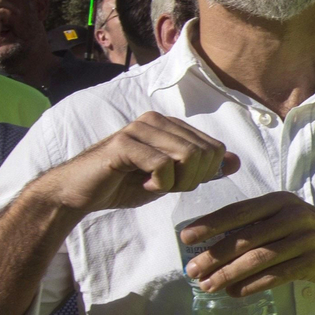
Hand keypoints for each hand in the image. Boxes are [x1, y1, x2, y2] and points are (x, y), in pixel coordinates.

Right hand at [38, 113, 237, 216]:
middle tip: (167, 186)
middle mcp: (157, 120)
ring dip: (177, 182)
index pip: (215, 148)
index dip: (205, 174)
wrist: (80, 193)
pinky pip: (163, 165)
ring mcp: (139, 128)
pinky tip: (141, 184)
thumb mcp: (172, 179)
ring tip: (154, 185)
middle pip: (205, 152)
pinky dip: (159, 184)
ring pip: (188, 156)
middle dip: (193, 180)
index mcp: (171, 125)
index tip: (179, 182)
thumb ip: (202, 169)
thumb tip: (235, 161)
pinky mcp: (124, 143)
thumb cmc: (125, 184)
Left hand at [180, 191, 314, 296]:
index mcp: (278, 202)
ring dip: (230, 274)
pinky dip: (253, 285)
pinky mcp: (313, 262)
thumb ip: (254, 227)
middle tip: (193, 270)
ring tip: (209, 286)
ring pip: (259, 258)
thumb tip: (211, 247)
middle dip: (215, 255)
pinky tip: (236, 293)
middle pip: (245, 237)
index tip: (185, 238)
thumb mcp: (284, 219)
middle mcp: (291, 216)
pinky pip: (277, 275)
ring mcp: (304, 239)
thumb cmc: (310, 233)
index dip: (210, 224)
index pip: (238, 211)